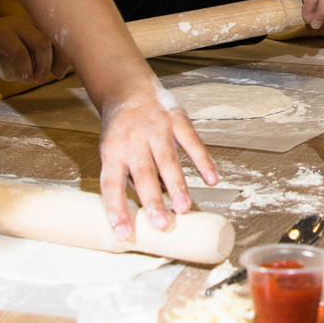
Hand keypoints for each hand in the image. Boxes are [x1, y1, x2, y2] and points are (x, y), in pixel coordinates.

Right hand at [0, 12, 59, 84]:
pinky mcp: (1, 35)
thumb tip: (61, 68)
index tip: (64, 71)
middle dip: (59, 60)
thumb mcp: (22, 47)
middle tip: (56, 76)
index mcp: (36, 21)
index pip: (61, 34)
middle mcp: (29, 20)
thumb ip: (37, 52)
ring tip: (38, 79)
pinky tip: (24, 78)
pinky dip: (25, 68)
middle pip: (55, 38)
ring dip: (43, 66)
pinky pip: (20, 53)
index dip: (67, 54)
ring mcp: (15, 26)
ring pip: (41, 44)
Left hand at [95, 88, 215, 235]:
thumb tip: (151, 207)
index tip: (123, 233)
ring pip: (167, 161)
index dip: (116, 209)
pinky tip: (212, 179)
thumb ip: (130, 178)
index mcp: (112, 152)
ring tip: (183, 208)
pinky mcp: (177, 119)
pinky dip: (203, 161)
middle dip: (153, 200)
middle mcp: (134, 141)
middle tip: (161, 224)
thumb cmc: (121, 131)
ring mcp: (157, 129)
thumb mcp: (113, 152)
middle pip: (143, 174)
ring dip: (177, 185)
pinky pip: (192, 142)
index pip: (111, 185)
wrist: (129, 89)